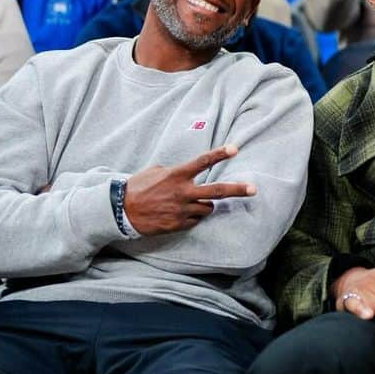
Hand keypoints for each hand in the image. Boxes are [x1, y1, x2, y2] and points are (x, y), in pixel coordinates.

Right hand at [124, 145, 255, 234]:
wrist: (121, 211)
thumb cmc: (138, 188)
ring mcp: (182, 210)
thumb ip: (175, 171)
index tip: (235, 149)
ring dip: (205, 205)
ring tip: (191, 203)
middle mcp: (183, 193)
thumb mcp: (155, 171)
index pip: (202, 162)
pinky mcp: (179, 224)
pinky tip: (179, 213)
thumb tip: (186, 173)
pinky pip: (195, 219)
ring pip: (208, 208)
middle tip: (253, 189)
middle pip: (217, 191)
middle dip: (237, 189)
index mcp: (176, 175)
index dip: (219, 154)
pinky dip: (193, 216)